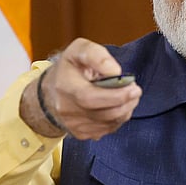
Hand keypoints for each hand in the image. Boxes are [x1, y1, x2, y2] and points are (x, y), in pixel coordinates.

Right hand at [25, 38, 141, 139]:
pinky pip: (107, 129)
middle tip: (135, 90)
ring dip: (125, 110)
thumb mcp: (78, 50)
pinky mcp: (81, 134)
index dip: (116, 95)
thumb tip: (115, 72)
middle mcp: (67, 109)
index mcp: (65, 86)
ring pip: (109, 123)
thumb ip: (97, 55)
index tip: (133, 86)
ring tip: (128, 95)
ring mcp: (74, 125)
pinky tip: (118, 106)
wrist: (50, 93)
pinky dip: (118, 118)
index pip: (90, 98)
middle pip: (104, 114)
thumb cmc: (68, 70)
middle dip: (126, 102)